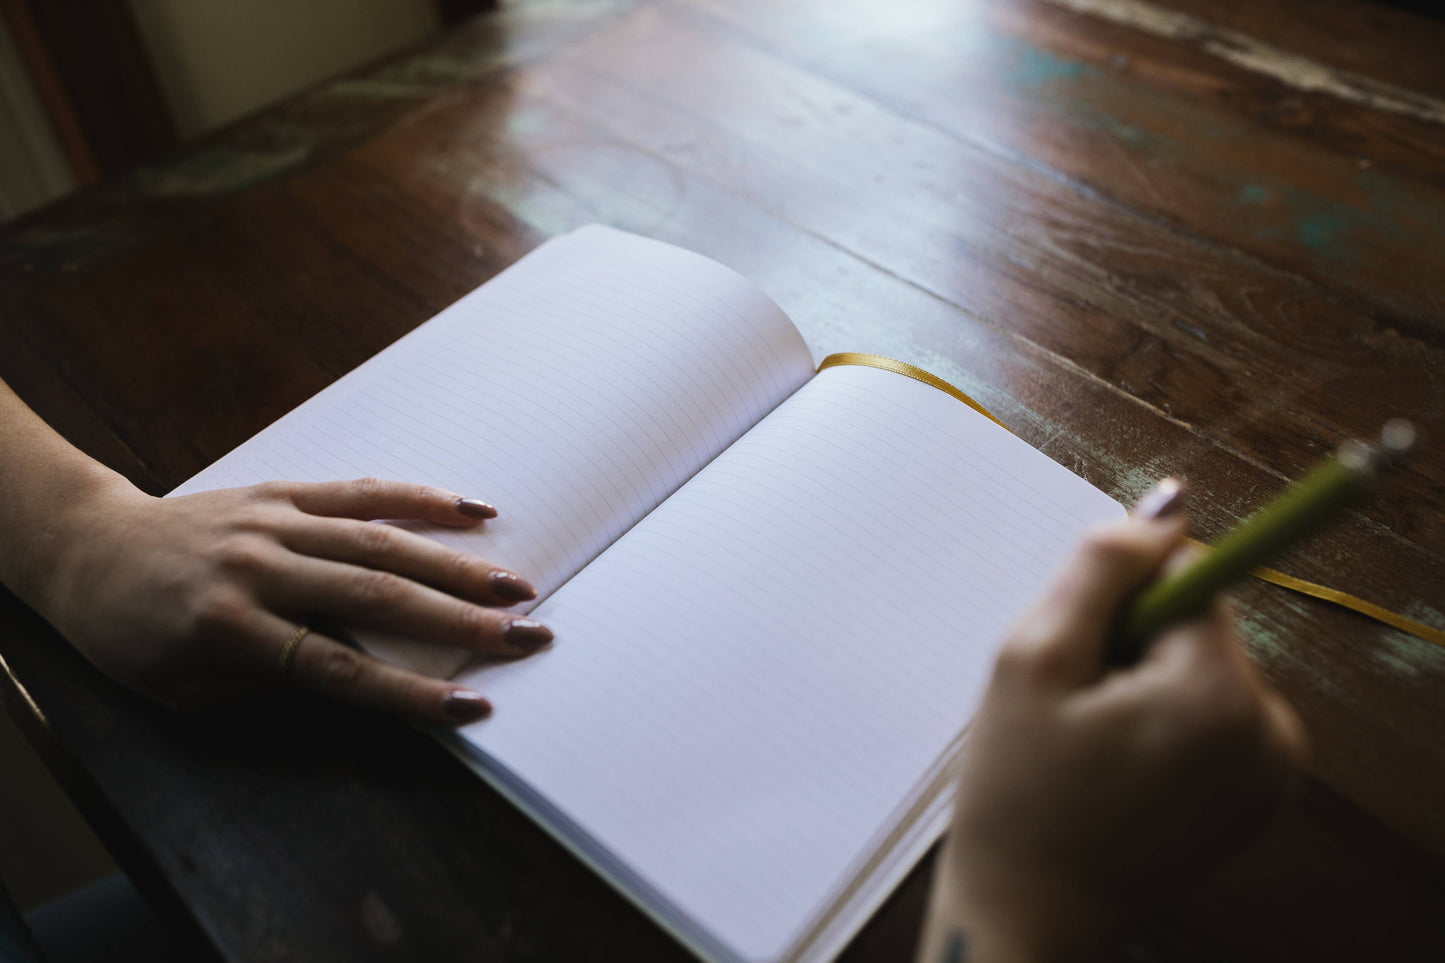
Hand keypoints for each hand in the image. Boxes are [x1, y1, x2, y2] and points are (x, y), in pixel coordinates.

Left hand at [27, 474, 548, 723]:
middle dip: (460, 622)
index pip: (338, 667)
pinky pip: (362, 490)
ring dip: (457, 567)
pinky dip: (422, 499)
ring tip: (517, 589)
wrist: (91, 550)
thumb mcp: (188, 690)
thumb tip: (363, 681)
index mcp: (229, 626)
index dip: (408, 693)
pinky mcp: (283, 491)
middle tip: (526, 638)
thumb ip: (272, 685)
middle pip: (376, 596)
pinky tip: (475, 511)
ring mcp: (275, 520)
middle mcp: (258, 566)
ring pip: (381, 540)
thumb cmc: (136, 636)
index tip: (471, 709)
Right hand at [916, 493, 1307, 961]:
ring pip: (1203, 663)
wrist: (1030, 915)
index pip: (1188, 574)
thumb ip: (1100, 566)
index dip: (1117, 600)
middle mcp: (1271, 731)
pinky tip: (1115, 766)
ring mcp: (1274, 770)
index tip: (1079, 653)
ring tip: (1087, 745)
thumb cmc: (1019, 796)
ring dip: (1143, 681)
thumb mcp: (1032, 659)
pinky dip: (1164, 720)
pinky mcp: (1261, 794)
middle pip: (1199, 620)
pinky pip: (1215, 712)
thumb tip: (1167, 502)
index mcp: (1218, 694)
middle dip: (1130, 643)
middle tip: (1069, 707)